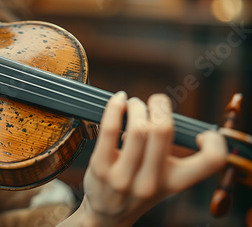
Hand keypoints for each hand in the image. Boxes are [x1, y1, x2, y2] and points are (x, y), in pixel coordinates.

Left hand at [66, 92, 226, 226]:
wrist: (106, 214)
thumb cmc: (137, 188)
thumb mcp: (163, 180)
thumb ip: (170, 153)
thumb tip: (164, 112)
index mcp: (174, 182)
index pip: (211, 162)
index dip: (216, 142)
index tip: (201, 135)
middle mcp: (151, 182)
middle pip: (163, 130)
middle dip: (160, 105)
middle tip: (156, 101)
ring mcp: (123, 176)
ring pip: (136, 128)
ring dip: (136, 105)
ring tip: (134, 104)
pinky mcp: (100, 168)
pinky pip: (108, 130)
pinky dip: (114, 108)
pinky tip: (118, 101)